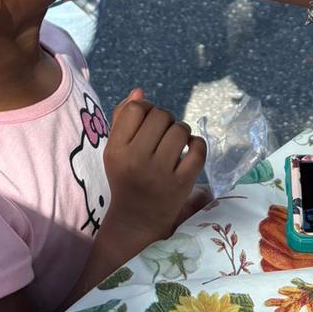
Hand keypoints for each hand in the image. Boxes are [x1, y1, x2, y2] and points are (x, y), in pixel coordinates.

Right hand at [102, 91, 206, 247]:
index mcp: (116, 149)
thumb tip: (139, 92)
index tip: (147, 122)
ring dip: (181, 130)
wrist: (136, 219)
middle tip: (162, 134)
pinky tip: (189, 150)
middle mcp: (136, 160)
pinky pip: (198, 149)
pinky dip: (197, 144)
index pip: (136, 109)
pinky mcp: (181, 183)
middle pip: (160, 116)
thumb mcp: (115, 149)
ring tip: (176, 142)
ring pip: (180, 129)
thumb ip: (122, 118)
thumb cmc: (126, 177)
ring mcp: (160, 173)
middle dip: (165, 119)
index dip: (145, 108)